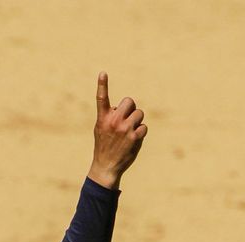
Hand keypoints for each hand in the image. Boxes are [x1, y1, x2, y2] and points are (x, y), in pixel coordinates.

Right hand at [88, 72, 147, 189]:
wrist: (106, 166)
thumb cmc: (104, 146)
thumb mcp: (100, 129)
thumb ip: (110, 116)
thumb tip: (124, 108)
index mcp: (103, 118)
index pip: (101, 98)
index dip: (102, 84)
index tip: (103, 73)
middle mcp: (113, 121)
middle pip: (130, 101)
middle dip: (131, 108)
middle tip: (127, 119)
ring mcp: (125, 129)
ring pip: (139, 114)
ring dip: (137, 121)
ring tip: (129, 132)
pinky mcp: (135, 137)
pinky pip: (144, 127)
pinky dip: (141, 132)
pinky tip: (133, 140)